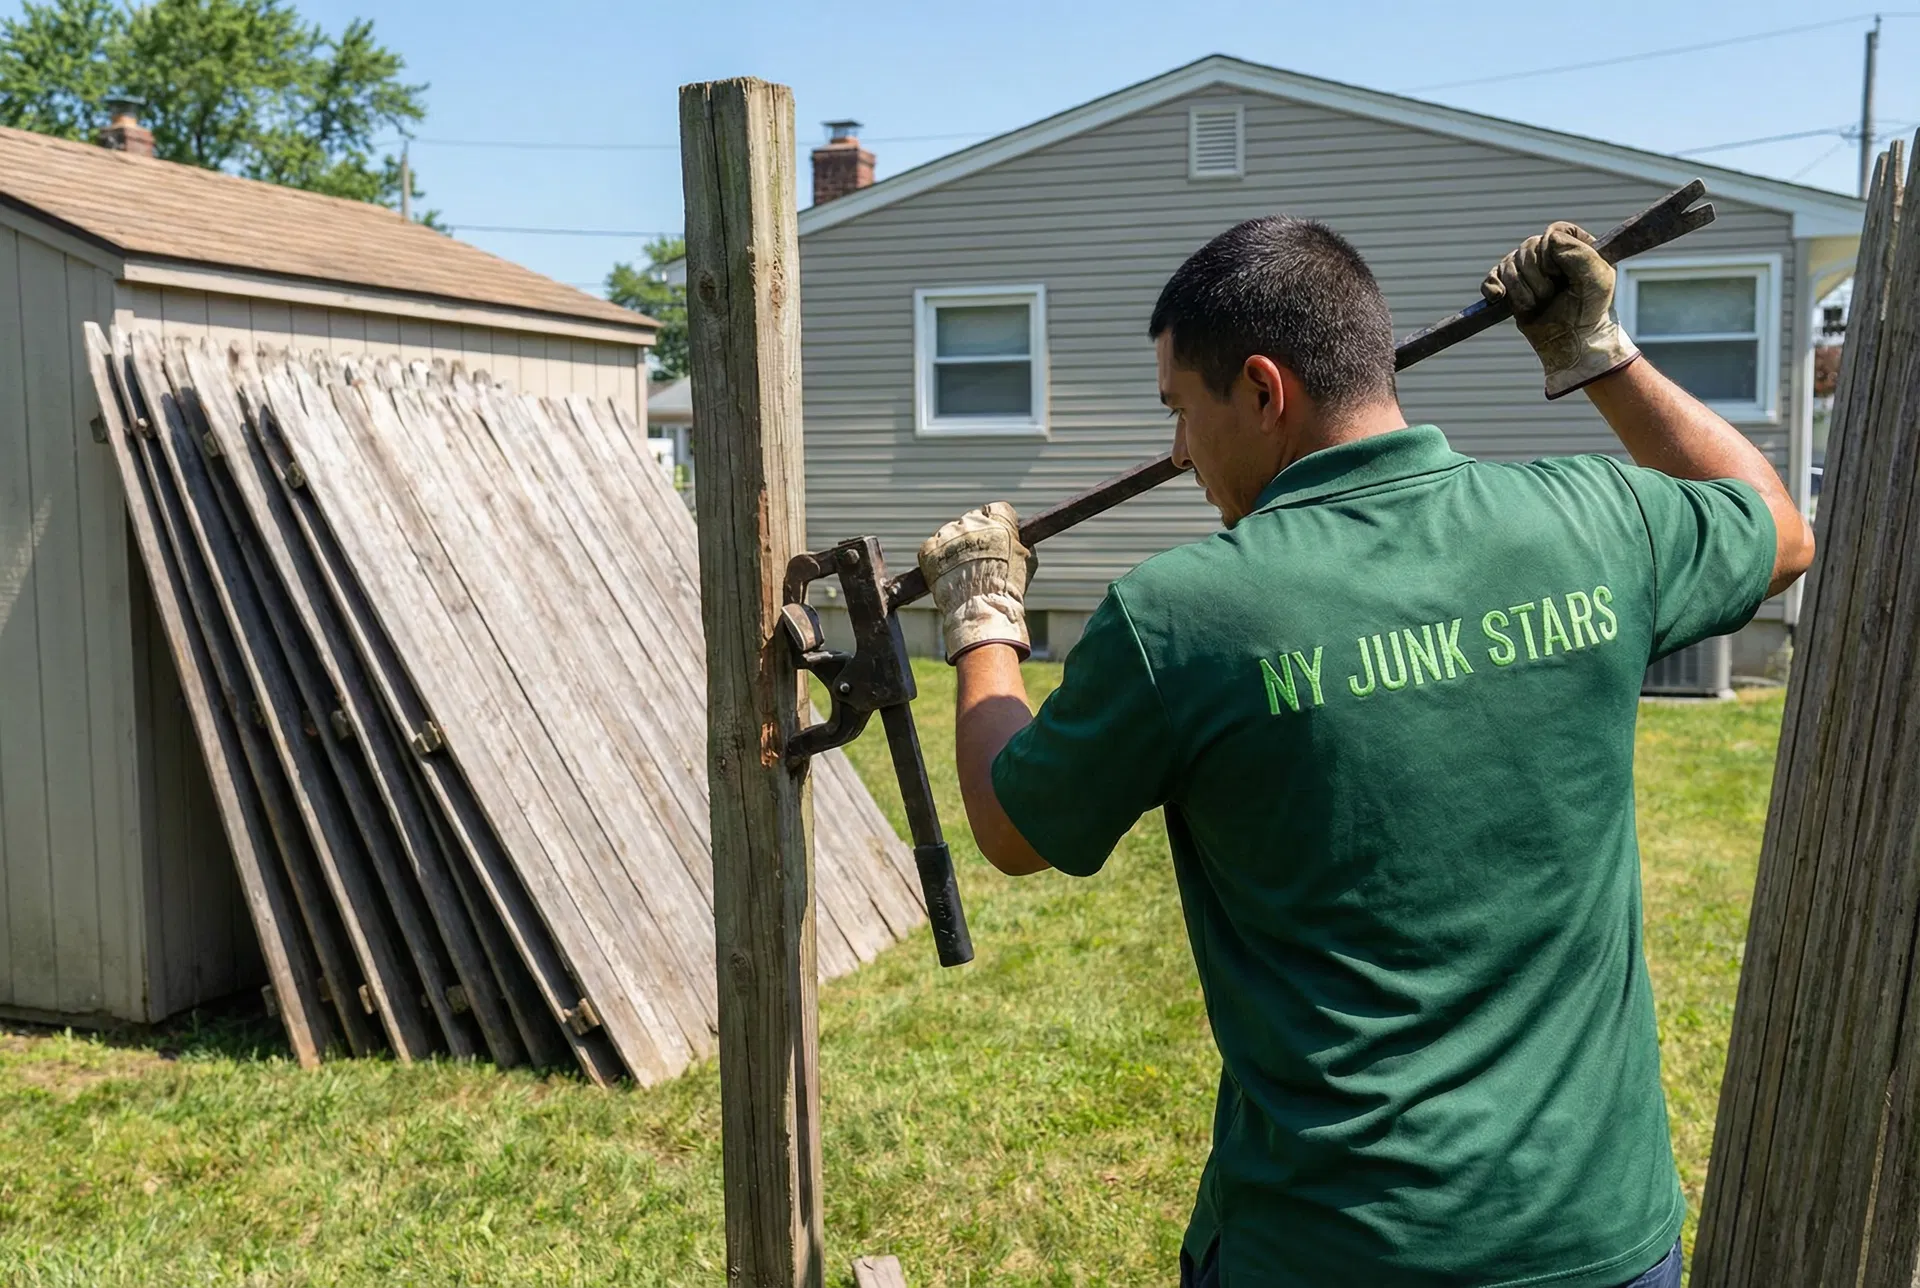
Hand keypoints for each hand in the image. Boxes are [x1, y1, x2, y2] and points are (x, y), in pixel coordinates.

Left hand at [917, 502, 1036, 662]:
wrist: (982, 611)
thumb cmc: (1007, 591)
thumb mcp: (1027, 562)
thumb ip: (1021, 543)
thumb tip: (1018, 538)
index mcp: (999, 523)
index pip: (995, 509)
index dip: (995, 521)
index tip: (994, 532)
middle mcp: (972, 523)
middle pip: (972, 519)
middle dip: (975, 534)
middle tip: (977, 557)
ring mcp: (949, 535)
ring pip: (951, 532)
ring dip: (955, 546)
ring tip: (962, 570)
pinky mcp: (930, 549)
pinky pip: (932, 546)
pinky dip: (937, 557)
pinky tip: (946, 572)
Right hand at [1482, 221, 1639, 399]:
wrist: (1572, 342)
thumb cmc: (1591, 310)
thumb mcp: (1597, 279)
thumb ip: (1579, 253)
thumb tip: (1548, 239)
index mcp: (1573, 244)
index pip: (1552, 233)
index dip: (1550, 254)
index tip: (1560, 275)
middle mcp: (1548, 252)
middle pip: (1526, 249)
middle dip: (1535, 278)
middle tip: (1550, 296)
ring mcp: (1527, 269)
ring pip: (1507, 265)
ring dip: (1521, 291)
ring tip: (1537, 305)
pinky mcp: (1509, 287)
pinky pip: (1491, 278)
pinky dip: (1492, 287)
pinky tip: (1498, 298)